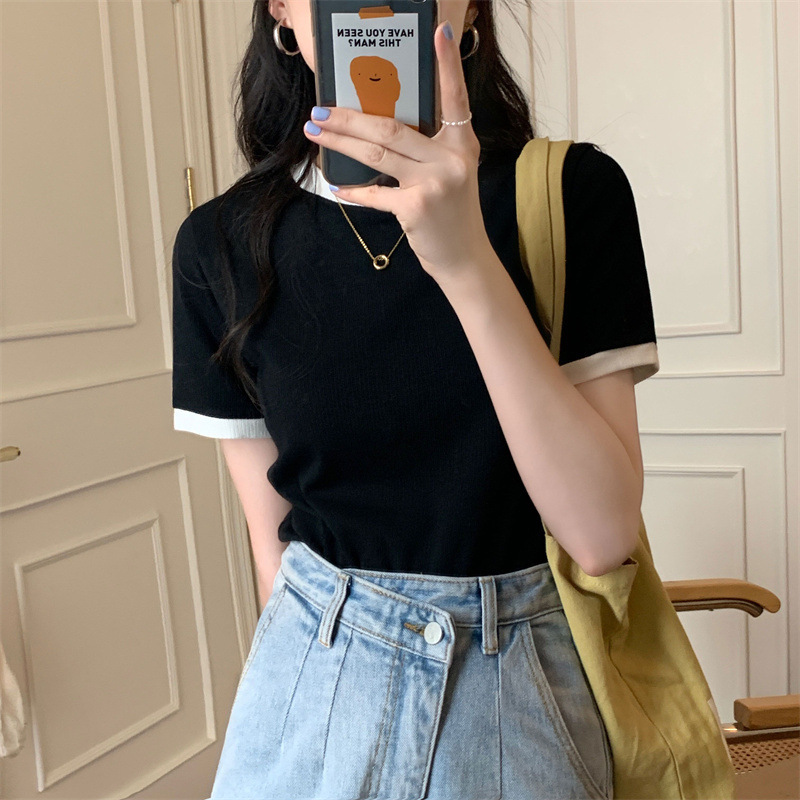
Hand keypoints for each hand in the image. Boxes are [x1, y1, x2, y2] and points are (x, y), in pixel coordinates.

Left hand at [302, 19, 493, 283]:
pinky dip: (354, 191)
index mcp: (461, 143)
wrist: (466, 258)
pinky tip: (336, 186)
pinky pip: (375, 193)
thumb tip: (378, 129)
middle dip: (349, 116)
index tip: (439, 32)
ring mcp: (433, 182)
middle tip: (320, 109)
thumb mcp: (451, 173)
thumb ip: (427, 150)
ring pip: (377, 152)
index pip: (454, 96)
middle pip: (391, 126)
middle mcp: (450, 158)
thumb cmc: (453, 214)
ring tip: (315, 131)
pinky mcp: (415, 207)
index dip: (448, 64)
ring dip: (340, 141)